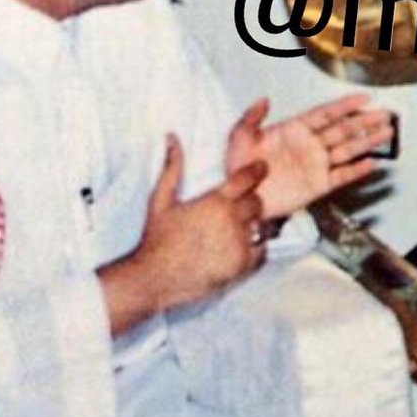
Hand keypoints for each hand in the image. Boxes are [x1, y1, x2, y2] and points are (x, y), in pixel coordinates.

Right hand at [137, 135, 267, 310]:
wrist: (153, 278)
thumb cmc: (156, 239)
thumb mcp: (160, 200)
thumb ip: (172, 168)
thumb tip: (172, 137)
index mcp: (215, 202)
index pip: (248, 178)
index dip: (256, 171)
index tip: (260, 169)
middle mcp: (232, 220)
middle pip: (258, 203)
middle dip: (252, 203)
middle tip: (243, 207)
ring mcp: (239, 244)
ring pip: (262, 227)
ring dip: (255, 226)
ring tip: (241, 229)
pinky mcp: (242, 265)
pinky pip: (262, 251)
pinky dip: (256, 249)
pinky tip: (241, 248)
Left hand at [226, 94, 395, 219]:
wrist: (241, 199)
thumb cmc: (239, 168)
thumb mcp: (239, 137)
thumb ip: (252, 118)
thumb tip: (264, 99)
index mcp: (295, 130)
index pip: (325, 114)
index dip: (345, 106)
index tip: (364, 99)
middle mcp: (310, 146)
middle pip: (344, 130)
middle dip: (365, 121)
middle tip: (385, 114)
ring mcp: (316, 165)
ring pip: (348, 150)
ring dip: (368, 141)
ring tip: (387, 132)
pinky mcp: (318, 185)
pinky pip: (342, 176)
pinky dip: (357, 171)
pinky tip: (372, 163)